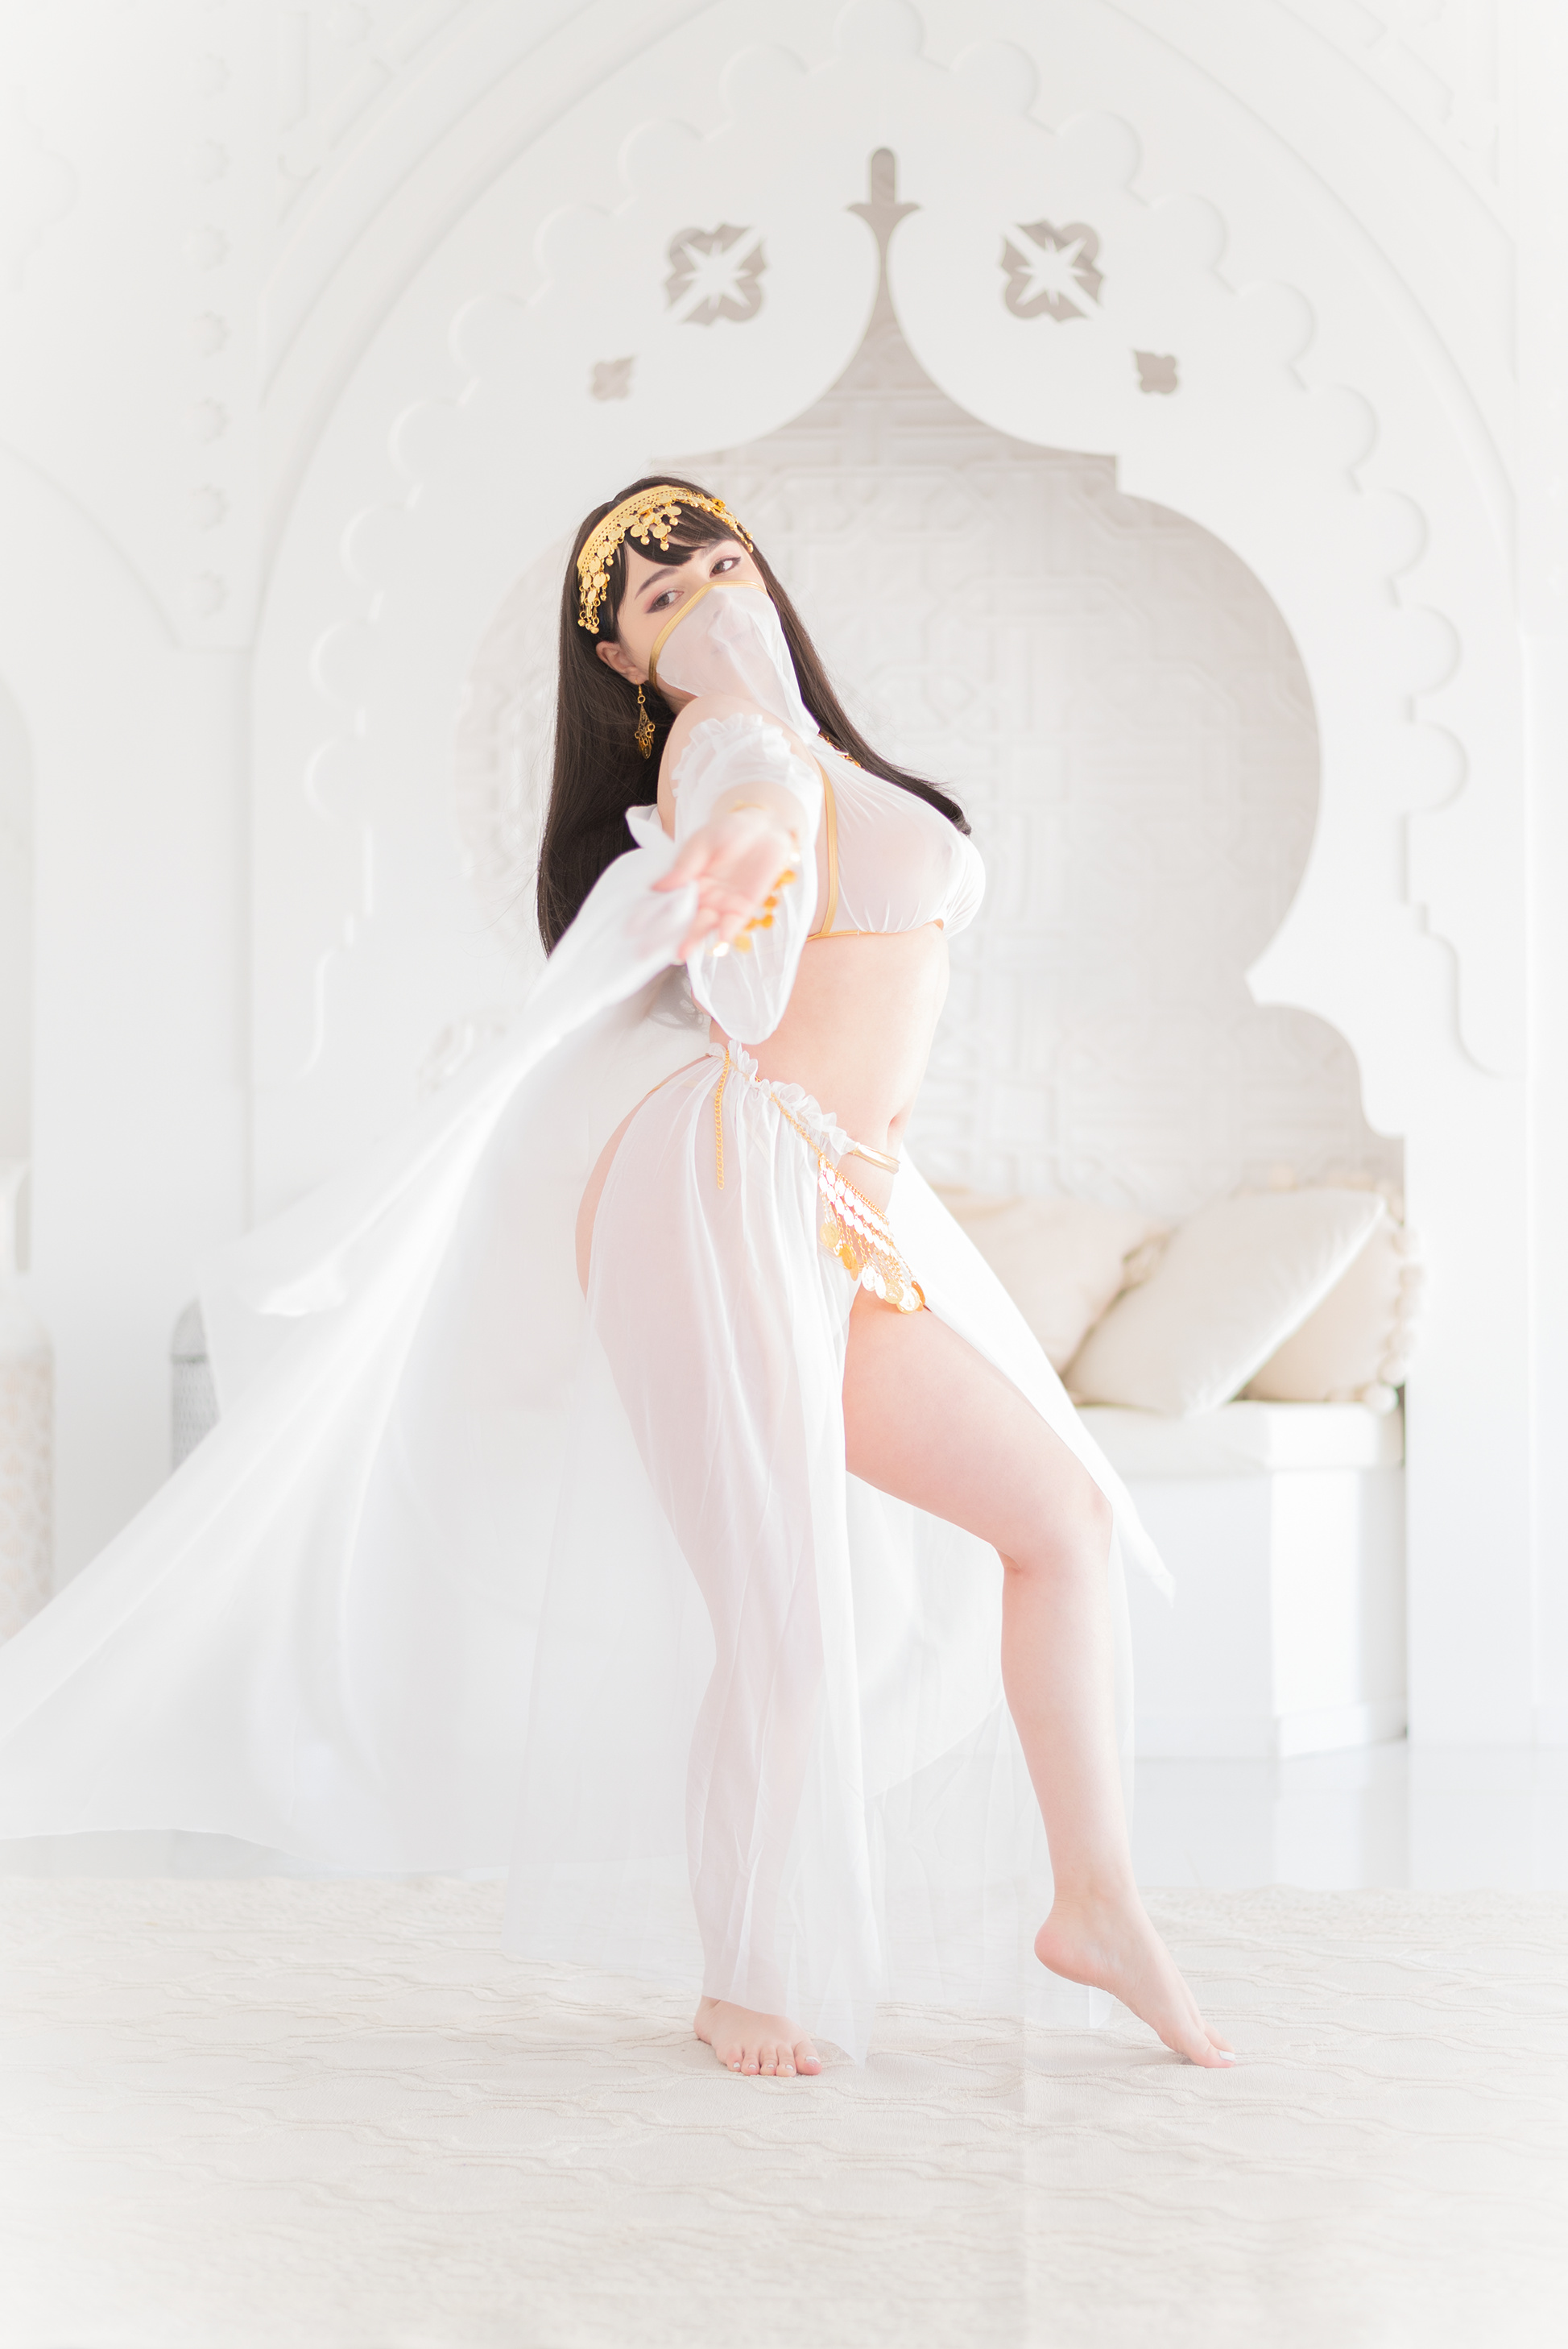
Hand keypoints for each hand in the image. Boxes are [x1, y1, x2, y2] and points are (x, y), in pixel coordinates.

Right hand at [652, 805, 799, 960]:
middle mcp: (700, 897)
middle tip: (646, 953)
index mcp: (685, 880)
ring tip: (680, 952)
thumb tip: (657, 887)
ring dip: (691, 940)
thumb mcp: (702, 843)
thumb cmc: (730, 831)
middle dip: (663, 937)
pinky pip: (732, 926)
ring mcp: (721, 905)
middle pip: (678, 920)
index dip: (646, 914)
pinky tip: (718, 943)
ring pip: (702, 927)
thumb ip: (684, 866)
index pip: (662, 901)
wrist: (764, 827)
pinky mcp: (743, 909)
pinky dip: (725, 935)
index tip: (630, 929)